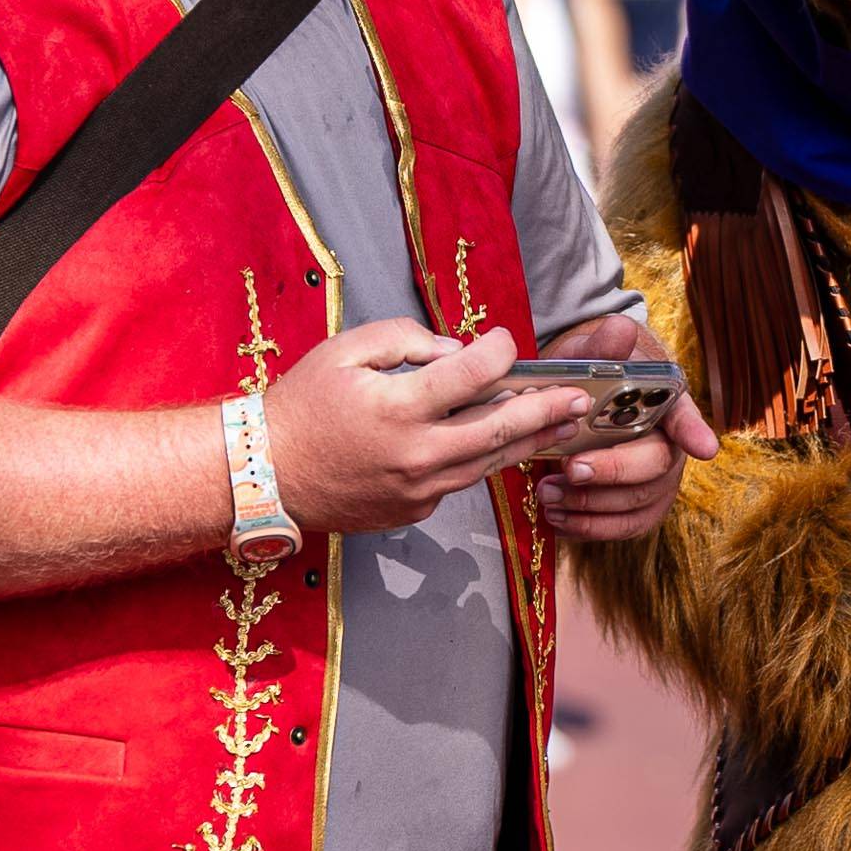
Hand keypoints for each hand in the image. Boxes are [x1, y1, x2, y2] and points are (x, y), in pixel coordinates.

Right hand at [260, 317, 594, 535]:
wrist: (268, 474)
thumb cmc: (303, 405)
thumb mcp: (345, 351)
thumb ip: (405, 340)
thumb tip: (456, 352)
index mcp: (397, 408)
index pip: (470, 376)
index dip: (497, 353)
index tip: (505, 342)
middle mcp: (415, 454)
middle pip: (499, 431)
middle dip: (547, 410)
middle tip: (582, 397)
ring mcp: (418, 490)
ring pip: (489, 463)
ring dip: (531, 441)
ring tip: (566, 422)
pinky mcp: (415, 510)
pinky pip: (458, 480)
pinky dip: (480, 459)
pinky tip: (502, 444)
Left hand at [531, 312, 718, 542]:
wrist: (576, 405)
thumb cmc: (590, 377)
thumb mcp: (589, 353)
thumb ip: (601, 346)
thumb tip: (617, 329)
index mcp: (664, 401)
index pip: (685, 414)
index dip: (695, 432)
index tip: (704, 449)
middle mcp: (669, 443)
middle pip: (656, 464)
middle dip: (614, 470)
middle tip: (569, 467)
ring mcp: (657, 480)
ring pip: (638, 502)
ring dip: (592, 504)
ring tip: (548, 493)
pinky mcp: (637, 508)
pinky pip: (624, 527)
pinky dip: (589, 528)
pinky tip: (558, 519)